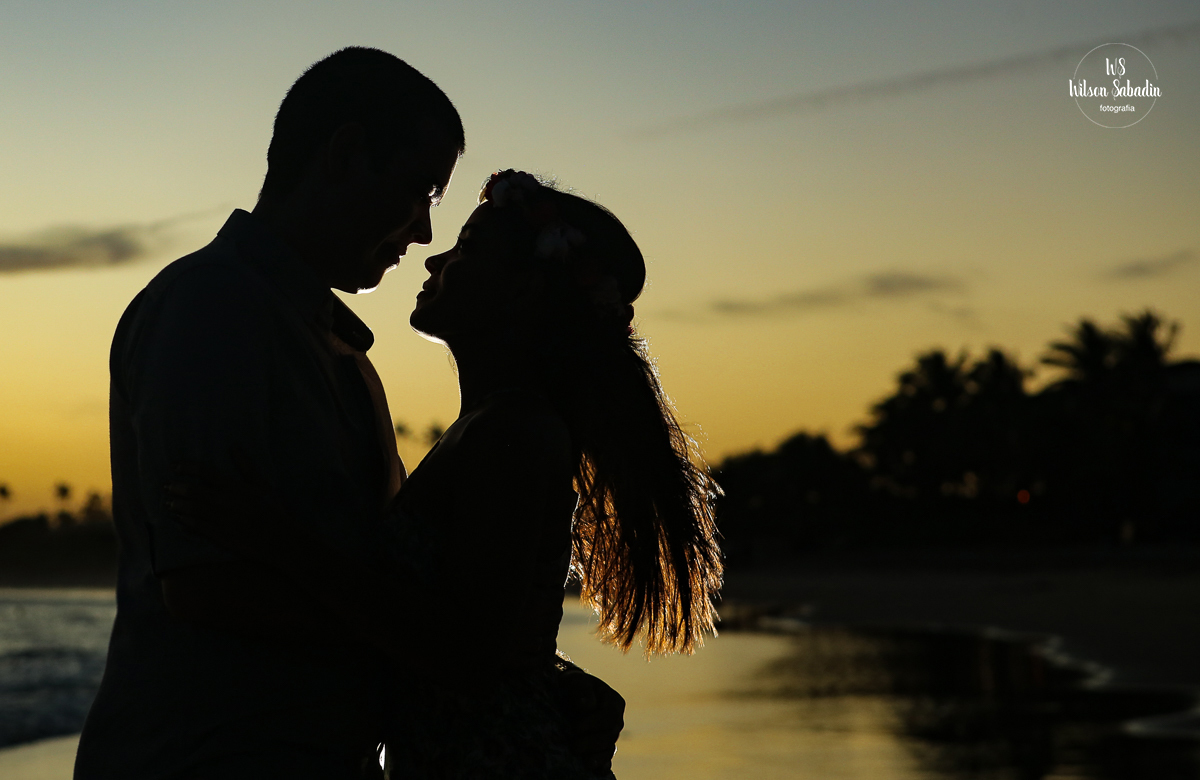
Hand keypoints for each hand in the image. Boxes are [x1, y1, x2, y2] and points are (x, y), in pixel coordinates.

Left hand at [163, 463, 278, 555]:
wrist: (281, 540)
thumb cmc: (274, 510)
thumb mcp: (264, 485)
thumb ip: (247, 467)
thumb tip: (234, 446)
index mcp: (236, 488)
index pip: (206, 472)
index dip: (188, 467)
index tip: (175, 466)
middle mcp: (226, 503)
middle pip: (194, 492)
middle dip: (176, 487)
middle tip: (166, 485)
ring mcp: (222, 521)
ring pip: (193, 510)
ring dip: (178, 506)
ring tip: (169, 503)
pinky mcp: (221, 537)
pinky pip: (198, 528)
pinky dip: (186, 523)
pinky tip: (179, 521)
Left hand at [558, 667, 624, 773]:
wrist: (567, 696)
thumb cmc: (572, 686)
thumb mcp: (575, 681)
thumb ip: (582, 690)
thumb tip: (587, 706)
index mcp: (614, 702)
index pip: (608, 716)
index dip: (593, 723)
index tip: (575, 727)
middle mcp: (616, 720)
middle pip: (609, 735)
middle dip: (592, 743)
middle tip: (574, 747)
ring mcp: (611, 736)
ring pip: (609, 748)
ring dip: (598, 757)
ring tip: (586, 763)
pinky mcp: (603, 748)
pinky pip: (606, 758)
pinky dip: (603, 765)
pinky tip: (598, 771)